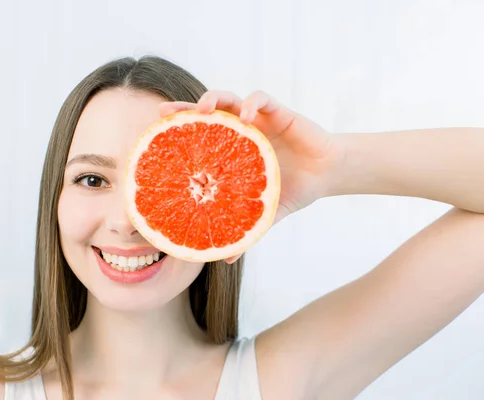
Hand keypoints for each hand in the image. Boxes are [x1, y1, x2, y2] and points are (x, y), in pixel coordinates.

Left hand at [158, 90, 343, 262]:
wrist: (327, 174)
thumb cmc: (294, 189)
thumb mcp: (265, 212)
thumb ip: (246, 230)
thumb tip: (225, 260)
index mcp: (233, 149)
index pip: (201, 135)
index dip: (179, 132)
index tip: (157, 134)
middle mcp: (241, 130)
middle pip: (208, 111)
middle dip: (185, 108)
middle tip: (165, 112)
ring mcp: (259, 119)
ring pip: (231, 98)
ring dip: (215, 99)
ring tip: (204, 108)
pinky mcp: (280, 112)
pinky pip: (262, 99)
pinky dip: (252, 102)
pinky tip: (247, 114)